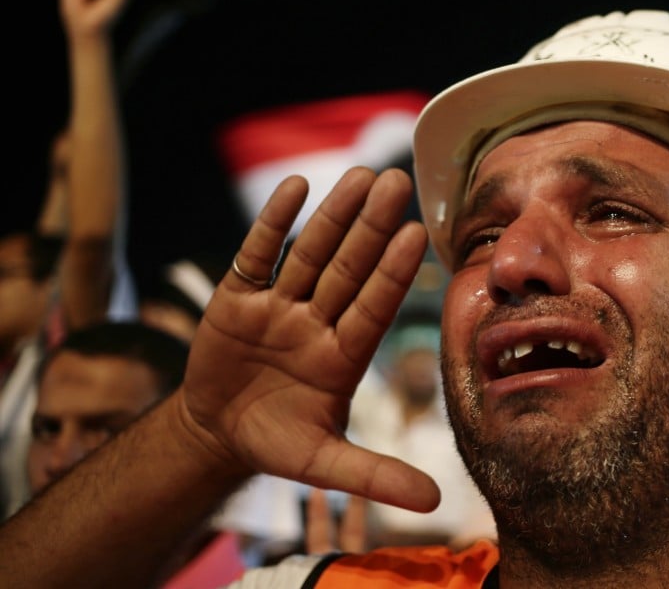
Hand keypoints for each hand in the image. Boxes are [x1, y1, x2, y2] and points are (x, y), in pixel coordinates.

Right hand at [182, 167, 440, 514]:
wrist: (218, 433)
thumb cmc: (277, 443)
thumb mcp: (324, 464)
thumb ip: (375, 475)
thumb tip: (437, 505)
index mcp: (343, 355)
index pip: (373, 306)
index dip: (392, 273)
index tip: (415, 235)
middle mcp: (317, 321)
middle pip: (347, 267)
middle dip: (369, 227)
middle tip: (397, 181)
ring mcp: (280, 306)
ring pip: (309, 252)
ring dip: (331, 214)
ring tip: (359, 176)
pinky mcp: (239, 299)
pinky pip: (257, 256)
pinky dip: (271, 224)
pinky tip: (294, 188)